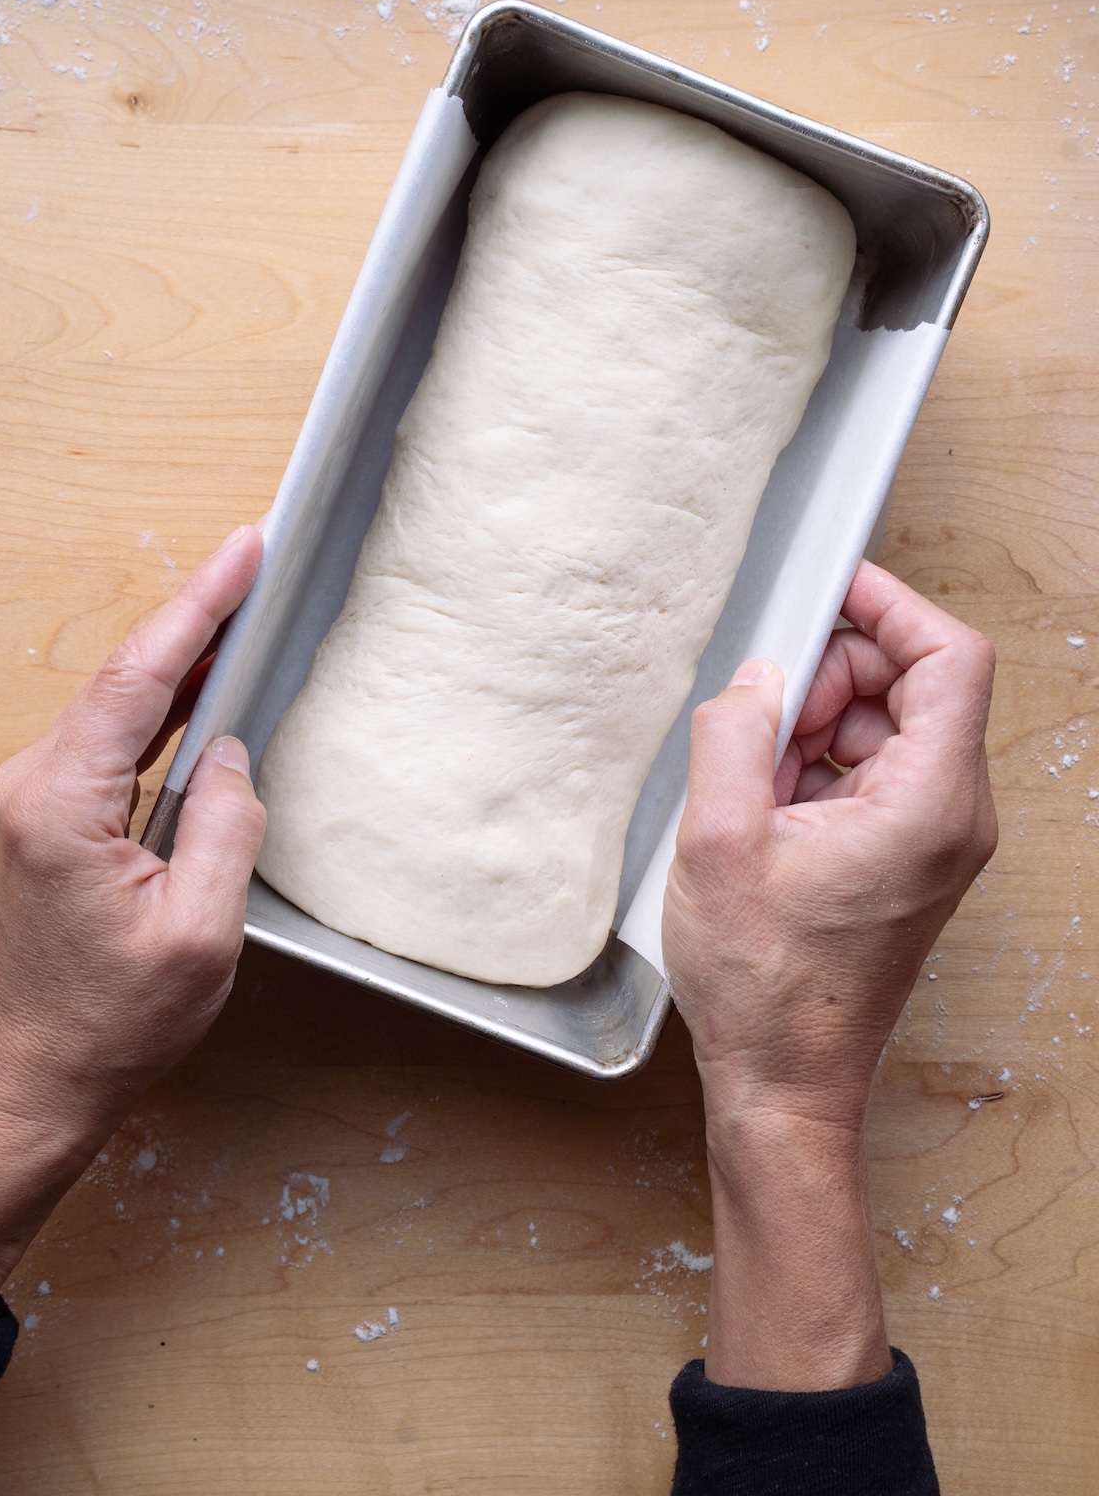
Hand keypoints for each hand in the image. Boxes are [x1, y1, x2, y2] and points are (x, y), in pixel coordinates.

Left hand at [0, 525, 265, 1315]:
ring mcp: (30, 800)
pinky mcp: (42, 817)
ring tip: (241, 612)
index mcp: (62, 805)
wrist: (38, 1078)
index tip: (243, 550)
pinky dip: (157, 708)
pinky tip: (197, 691)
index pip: (139, 680)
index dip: (198, 607)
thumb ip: (223, 827)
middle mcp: (31, 786)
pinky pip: (108, 741)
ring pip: (116, 705)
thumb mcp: (197, 931)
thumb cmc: (113, 1022)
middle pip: (124, 678)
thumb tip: (229, 753)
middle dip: (194, 617)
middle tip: (256, 562)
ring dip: (178, 660)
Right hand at [663, 560, 995, 1388]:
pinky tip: (763, 803)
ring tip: (751, 775)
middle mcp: (951, 817)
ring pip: (889, 726)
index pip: (951, 658)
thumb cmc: (765, 988)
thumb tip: (757, 675)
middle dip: (833, 674)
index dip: (892, 607)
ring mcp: (934, 840)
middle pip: (916, 686)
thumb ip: (736, 734)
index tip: (833, 589)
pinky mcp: (907, 858)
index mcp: (929, 805)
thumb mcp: (719, 844)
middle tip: (761, 711)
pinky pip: (873, 772)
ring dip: (817, 724)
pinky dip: (818, 764)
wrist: (784, 1081)